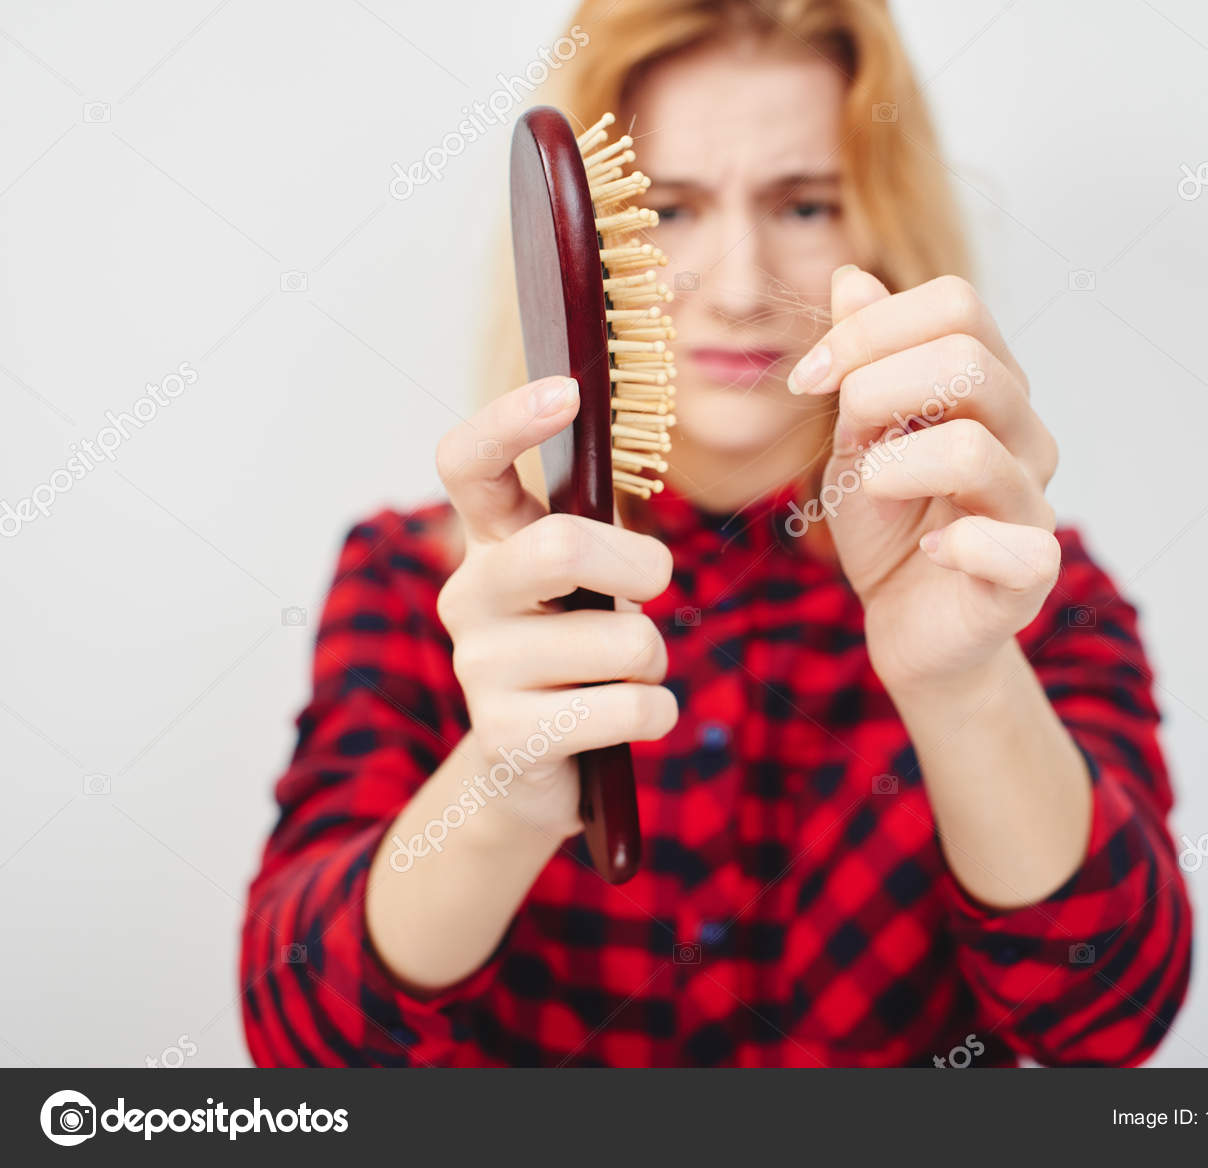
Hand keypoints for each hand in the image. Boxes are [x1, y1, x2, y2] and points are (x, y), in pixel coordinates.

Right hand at [433, 376, 678, 839]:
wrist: (529, 768)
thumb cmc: (574, 654)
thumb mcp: (580, 584)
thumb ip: (594, 535)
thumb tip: (636, 514)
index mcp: (488, 543)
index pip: (467, 462)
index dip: (509, 420)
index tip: (568, 391)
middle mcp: (469, 596)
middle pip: (562, 545)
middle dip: (638, 563)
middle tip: (652, 584)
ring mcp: (479, 669)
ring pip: (624, 641)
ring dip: (653, 659)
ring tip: (625, 675)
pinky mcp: (508, 737)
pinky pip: (632, 708)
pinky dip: (657, 713)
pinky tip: (628, 720)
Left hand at [789, 270, 1060, 691]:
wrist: (910, 622)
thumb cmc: (890, 524)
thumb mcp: (858, 436)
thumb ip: (862, 362)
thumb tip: (852, 279)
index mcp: (987, 384)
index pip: (956, 305)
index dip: (871, 328)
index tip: (810, 378)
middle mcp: (1023, 432)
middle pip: (969, 361)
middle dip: (876, 388)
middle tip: (841, 434)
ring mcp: (1032, 501)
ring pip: (974, 449)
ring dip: (894, 466)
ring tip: (872, 490)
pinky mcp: (1029, 572)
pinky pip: (1011, 544)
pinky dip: (955, 543)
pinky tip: (929, 549)